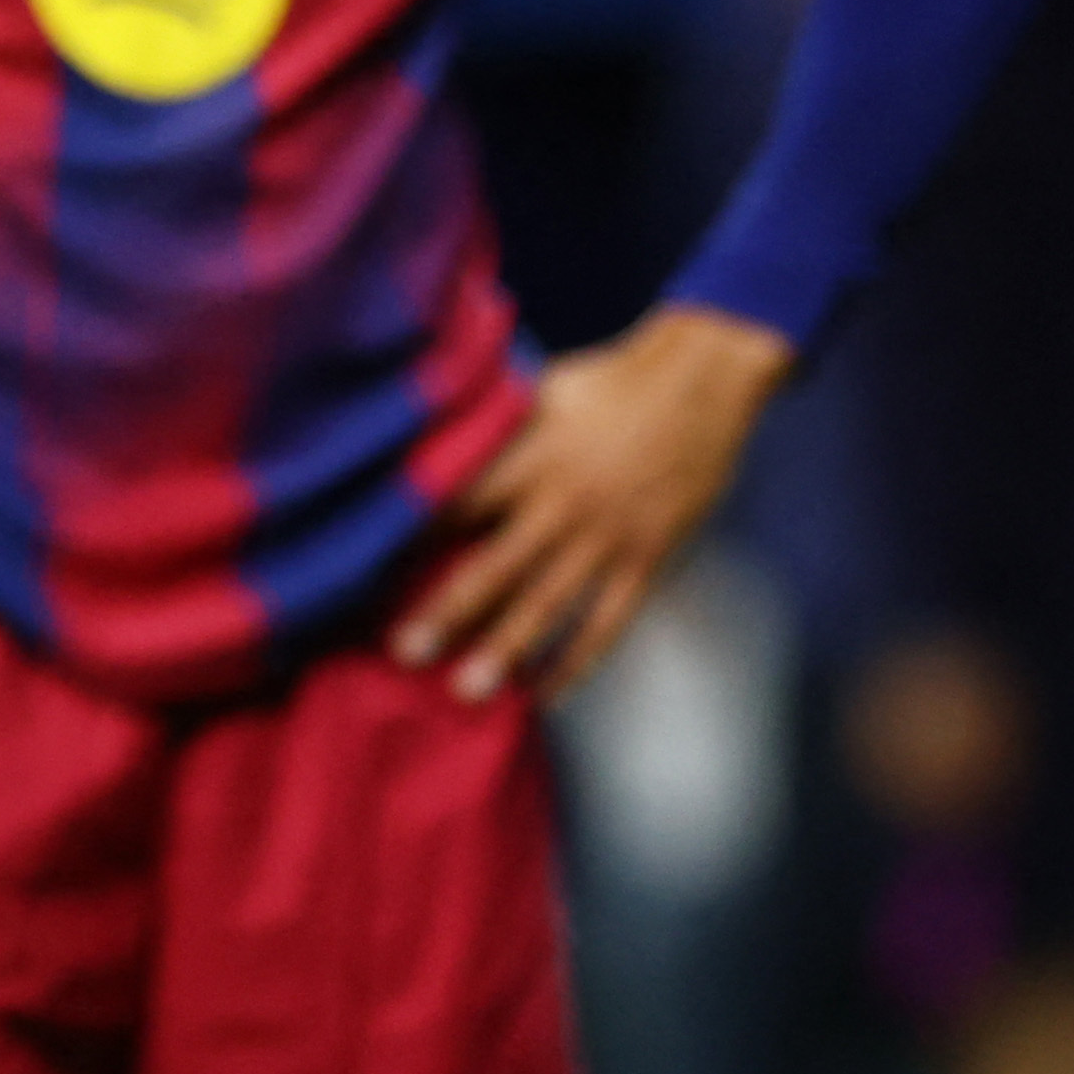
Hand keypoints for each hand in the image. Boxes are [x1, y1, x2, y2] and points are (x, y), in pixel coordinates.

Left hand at [395, 303, 793, 700]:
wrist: (705, 380)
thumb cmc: (611, 382)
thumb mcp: (541, 393)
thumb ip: (496, 432)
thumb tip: (436, 443)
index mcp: (530, 460)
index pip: (457, 509)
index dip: (411, 543)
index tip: (367, 575)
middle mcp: (564, 504)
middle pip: (496, 567)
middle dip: (448, 613)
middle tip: (405, 654)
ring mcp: (609, 537)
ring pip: (551, 605)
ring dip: (507, 650)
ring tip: (466, 691)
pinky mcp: (648, 558)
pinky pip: (609, 621)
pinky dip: (579, 661)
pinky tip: (546, 692)